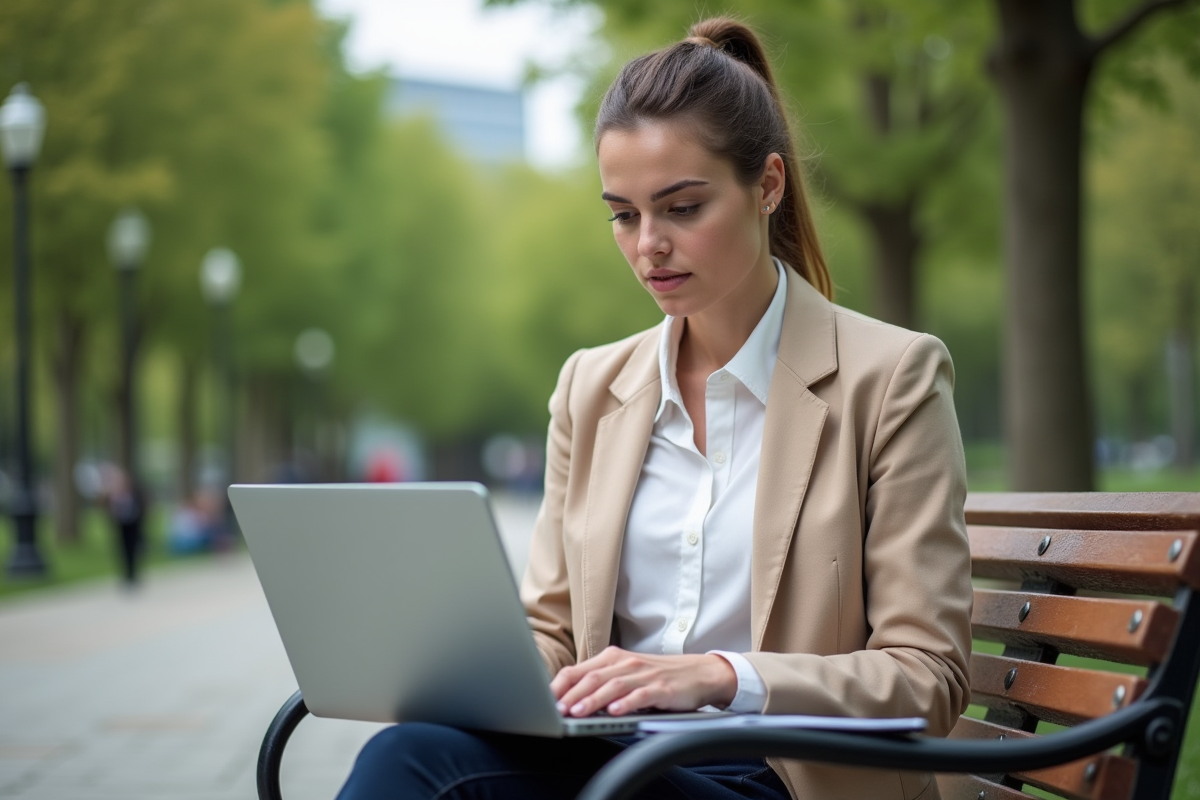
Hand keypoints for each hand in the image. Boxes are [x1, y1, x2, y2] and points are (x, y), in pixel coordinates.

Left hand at [551, 646, 737, 716]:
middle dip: (572, 695)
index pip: (579, 670)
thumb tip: (570, 698)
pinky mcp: (661, 688)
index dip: (561, 684)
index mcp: (613, 658)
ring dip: (593, 700)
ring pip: (612, 686)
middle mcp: (626, 663)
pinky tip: (614, 711)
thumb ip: (602, 681)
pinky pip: (640, 695)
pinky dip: (626, 703)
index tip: (546, 699)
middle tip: (557, 709)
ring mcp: (644, 675)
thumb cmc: (659, 676)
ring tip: (578, 712)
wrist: (699, 673)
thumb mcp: (627, 673)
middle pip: (592, 677)